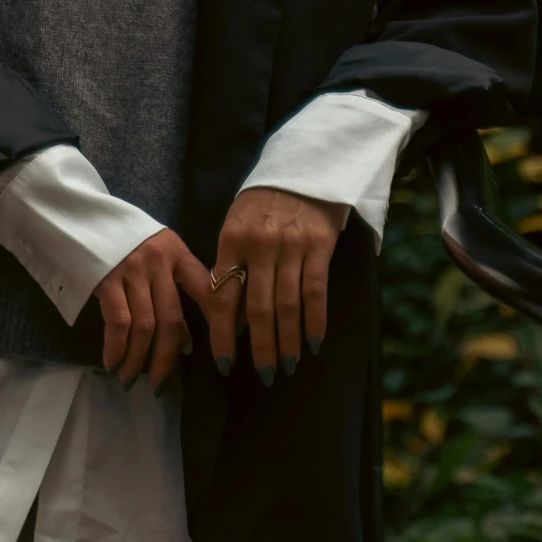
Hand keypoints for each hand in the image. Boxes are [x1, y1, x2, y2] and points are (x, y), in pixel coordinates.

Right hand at [94, 227, 211, 391]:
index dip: (219, 322)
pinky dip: (116, 348)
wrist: (83, 217)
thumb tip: (186, 341)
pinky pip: (117, 322)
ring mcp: (131, 270)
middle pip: (171, 318)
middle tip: (161, 384)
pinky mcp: (106, 278)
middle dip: (167, 357)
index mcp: (177, 253)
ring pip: (145, 326)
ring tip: (132, 380)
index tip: (223, 354)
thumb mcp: (157, 251)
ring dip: (139, 359)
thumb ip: (174, 286)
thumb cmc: (126, 238)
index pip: (207, 288)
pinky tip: (113, 364)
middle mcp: (158, 262)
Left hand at [207, 187, 340, 383]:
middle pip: (257, 309)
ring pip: (287, 305)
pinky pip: (316, 292)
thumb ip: (232, 267)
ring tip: (289, 366)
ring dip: (289, 341)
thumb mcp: (237, 226)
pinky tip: (314, 343)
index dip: (222, 335)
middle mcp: (259, 246)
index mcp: (231, 241)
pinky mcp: (319, 245)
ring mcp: (290, 246)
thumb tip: (233, 320)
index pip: (222, 297)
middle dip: (261, 348)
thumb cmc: (264, 204)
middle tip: (265, 375)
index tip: (224, 363)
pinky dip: (315, 322)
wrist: (303, 167)